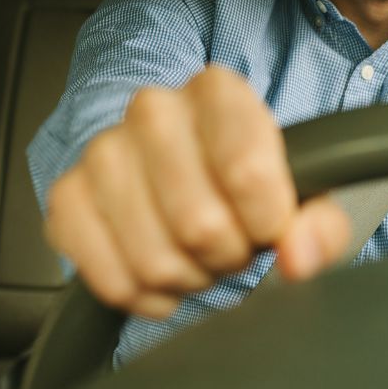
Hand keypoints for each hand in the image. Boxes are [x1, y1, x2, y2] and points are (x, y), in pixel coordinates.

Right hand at [44, 66, 350, 318]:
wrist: (190, 174)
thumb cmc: (247, 181)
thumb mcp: (303, 195)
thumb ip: (320, 225)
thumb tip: (301, 256)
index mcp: (218, 92)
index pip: (246, 173)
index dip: (267, 223)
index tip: (270, 225)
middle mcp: (153, 110)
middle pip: (198, 224)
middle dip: (227, 255)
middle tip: (232, 243)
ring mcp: (103, 151)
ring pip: (153, 259)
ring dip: (187, 278)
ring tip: (197, 254)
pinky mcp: (67, 197)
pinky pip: (109, 278)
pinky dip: (144, 296)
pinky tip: (161, 275)